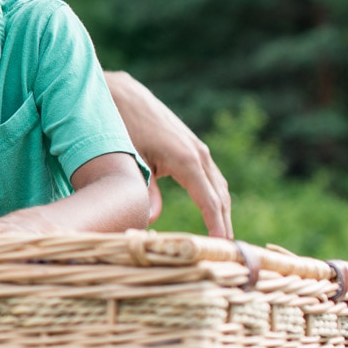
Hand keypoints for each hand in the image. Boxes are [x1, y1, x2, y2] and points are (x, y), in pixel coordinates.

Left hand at [103, 71, 232, 237]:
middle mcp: (198, 153)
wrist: (120, 95)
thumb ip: (143, 191)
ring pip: (217, 186)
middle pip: (219, 196)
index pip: (209, 201)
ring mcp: (196, 148)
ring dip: (222, 211)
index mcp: (185, 159)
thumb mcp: (129, 162)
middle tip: (227, 252)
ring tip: (222, 238)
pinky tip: (212, 211)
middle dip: (224, 224)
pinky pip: (208, 176)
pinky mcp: (190, 146)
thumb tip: (153, 218)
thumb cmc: (120, 128)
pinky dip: (213, 195)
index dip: (216, 226)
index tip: (222, 247)